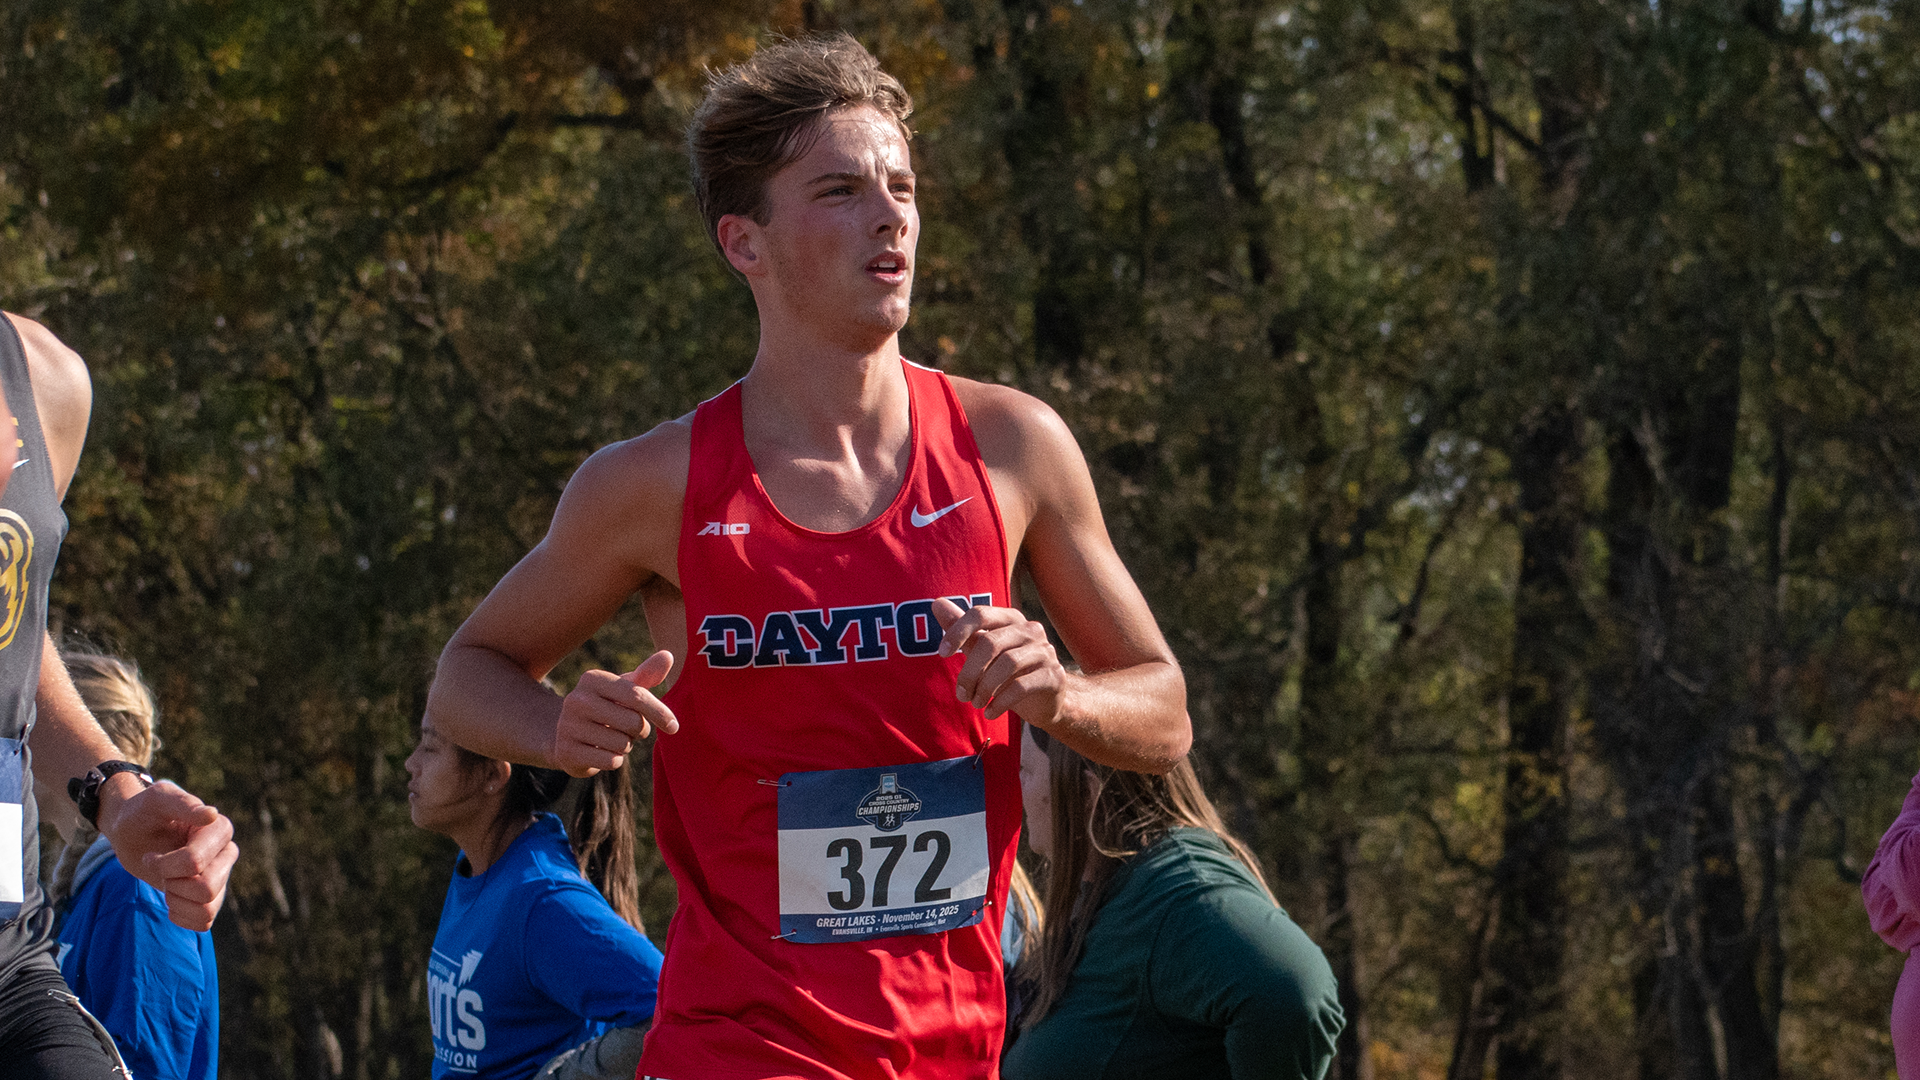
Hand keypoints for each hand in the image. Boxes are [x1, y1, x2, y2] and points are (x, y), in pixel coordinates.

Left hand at [97, 777, 238, 931]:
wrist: (132, 832)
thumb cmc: (142, 813)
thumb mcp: (155, 800)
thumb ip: (181, 803)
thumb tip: (211, 815)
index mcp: (219, 828)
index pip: (196, 863)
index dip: (165, 866)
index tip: (150, 854)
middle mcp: (226, 852)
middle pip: (207, 888)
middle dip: (172, 884)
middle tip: (159, 869)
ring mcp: (221, 875)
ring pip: (207, 908)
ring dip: (176, 901)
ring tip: (166, 883)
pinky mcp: (212, 896)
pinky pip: (205, 921)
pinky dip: (182, 917)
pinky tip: (171, 899)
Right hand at [551, 650, 677, 776]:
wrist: (567, 735)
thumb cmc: (606, 708)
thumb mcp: (624, 690)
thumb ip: (646, 675)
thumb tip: (668, 655)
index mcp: (592, 679)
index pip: (637, 696)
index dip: (660, 713)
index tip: (674, 726)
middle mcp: (576, 699)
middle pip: (633, 723)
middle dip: (639, 731)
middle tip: (626, 729)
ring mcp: (567, 726)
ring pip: (622, 745)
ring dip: (625, 746)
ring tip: (611, 739)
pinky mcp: (565, 752)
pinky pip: (610, 762)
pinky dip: (614, 761)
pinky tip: (601, 753)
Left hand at [933, 599, 1068, 724]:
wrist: (1044, 701)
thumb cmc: (1008, 672)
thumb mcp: (983, 651)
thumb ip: (963, 630)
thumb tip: (937, 603)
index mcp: (1011, 619)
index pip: (981, 614)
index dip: (958, 631)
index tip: (943, 654)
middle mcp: (1031, 630)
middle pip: (991, 642)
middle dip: (970, 671)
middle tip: (961, 694)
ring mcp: (1046, 652)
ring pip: (1007, 664)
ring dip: (985, 688)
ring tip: (975, 703)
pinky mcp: (1054, 676)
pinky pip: (1021, 686)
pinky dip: (1000, 701)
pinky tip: (989, 712)